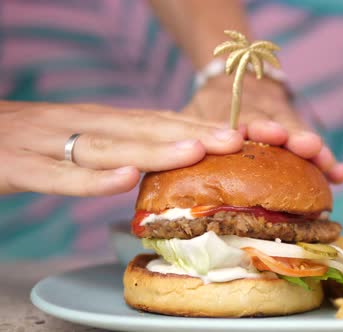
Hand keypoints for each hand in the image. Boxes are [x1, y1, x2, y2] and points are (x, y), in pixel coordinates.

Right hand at [0, 101, 243, 195]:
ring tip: (195, 150)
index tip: (237, 134)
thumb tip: (153, 161)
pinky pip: (56, 175)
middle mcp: (76, 125)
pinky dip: (91, 179)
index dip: (196, 125)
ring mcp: (45, 143)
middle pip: (140, 128)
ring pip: (107, 146)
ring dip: (153, 148)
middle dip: (190, 132)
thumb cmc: (21, 141)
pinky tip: (123, 180)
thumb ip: (111, 146)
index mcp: (93, 120)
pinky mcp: (13, 165)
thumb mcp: (72, 138)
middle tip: (235, 140)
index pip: (153, 120)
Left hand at [184, 74, 342, 183]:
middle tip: (305, 146)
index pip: (242, 118)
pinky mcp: (298, 133)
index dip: (250, 127)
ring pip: (301, 135)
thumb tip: (164, 159)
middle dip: (292, 136)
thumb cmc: (210, 106)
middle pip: (280, 126)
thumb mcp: (193, 113)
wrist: (234, 76)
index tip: (256, 134)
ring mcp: (283, 122)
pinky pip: (315, 148)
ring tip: (330, 166)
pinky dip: (329, 161)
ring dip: (316, 151)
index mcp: (232, 111)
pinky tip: (342, 174)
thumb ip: (186, 132)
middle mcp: (261, 116)